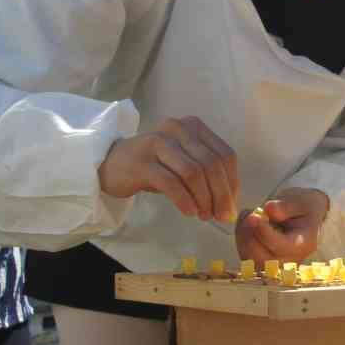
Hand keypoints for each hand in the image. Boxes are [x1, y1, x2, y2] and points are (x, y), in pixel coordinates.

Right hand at [98, 117, 238, 221]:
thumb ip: (206, 175)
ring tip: (204, 216)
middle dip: (221, 195)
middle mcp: (178, 129)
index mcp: (193, 127)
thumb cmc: (153, 167)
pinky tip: (190, 212)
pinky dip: (185, 200)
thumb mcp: (183, 164)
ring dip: (204, 199)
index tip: (231, 205)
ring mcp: (158, 143)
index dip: (232, 183)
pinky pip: (172, 183)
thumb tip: (229, 202)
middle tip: (221, 217)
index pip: (225, 154)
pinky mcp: (142, 161)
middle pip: (212, 164)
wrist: (111, 164)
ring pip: (194, 173)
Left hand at [234, 188, 329, 264]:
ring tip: (250, 214)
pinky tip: (246, 221)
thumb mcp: (300, 201)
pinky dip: (240, 237)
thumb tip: (269, 209)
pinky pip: (244, 253)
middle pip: (261, 258)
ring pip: (249, 258)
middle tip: (251, 214)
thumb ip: (286, 206)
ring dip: (243, 235)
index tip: (254, 216)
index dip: (264, 233)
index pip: (281, 246)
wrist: (304, 216)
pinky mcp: (261, 261)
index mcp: (303, 245)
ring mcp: (274, 264)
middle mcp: (288, 260)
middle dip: (250, 235)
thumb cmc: (304, 209)